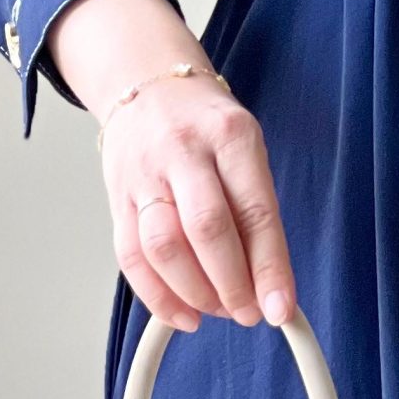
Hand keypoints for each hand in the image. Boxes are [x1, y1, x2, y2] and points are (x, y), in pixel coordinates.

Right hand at [50, 0, 295, 334]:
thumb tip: (270, 282)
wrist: (148, 84)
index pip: (255, 209)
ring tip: (218, 310)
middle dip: (231, 285)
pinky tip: (182, 312)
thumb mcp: (246, 146)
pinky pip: (131, 258)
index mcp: (230, 135)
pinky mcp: (117, 198)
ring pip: (163, 247)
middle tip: (250, 313)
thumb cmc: (207, 124)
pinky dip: (157, 296)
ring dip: (194, 294)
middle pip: (206, 228)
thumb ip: (256, 208)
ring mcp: (145, 175)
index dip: (269, 266)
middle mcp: (184, 151)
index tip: (281, 308)